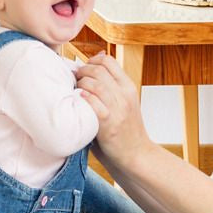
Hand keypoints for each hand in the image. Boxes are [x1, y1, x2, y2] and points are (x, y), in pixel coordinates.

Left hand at [75, 54, 150, 168]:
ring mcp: (118, 109)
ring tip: (76, 90)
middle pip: (99, 70)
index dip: (92, 61)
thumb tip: (97, 59)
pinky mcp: (109, 124)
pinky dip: (84, 99)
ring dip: (81, 84)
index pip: (108, 61)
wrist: (137, 153)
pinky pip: (94, 104)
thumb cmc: (126, 128)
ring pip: (96, 85)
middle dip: (82, 71)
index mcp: (128, 87)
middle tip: (75, 79)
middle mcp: (124, 95)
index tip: (84, 68)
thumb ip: (112, 84)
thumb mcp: (125, 101)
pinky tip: (79, 100)